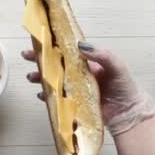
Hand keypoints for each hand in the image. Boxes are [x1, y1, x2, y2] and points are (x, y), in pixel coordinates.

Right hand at [21, 41, 154, 135]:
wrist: (128, 114)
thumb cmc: (124, 87)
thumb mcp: (116, 67)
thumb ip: (102, 55)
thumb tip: (80, 45)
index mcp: (88, 63)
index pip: (67, 51)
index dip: (53, 45)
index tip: (39, 40)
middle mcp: (79, 74)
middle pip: (56, 64)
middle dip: (41, 60)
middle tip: (26, 56)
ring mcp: (76, 89)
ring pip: (54, 81)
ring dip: (42, 78)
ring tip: (31, 77)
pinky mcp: (74, 104)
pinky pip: (57, 98)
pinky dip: (48, 96)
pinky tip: (41, 95)